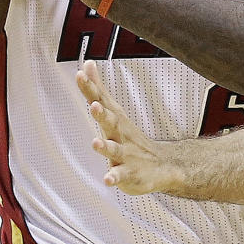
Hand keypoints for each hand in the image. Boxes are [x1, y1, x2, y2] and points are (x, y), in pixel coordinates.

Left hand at [75, 61, 181, 194]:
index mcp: (115, 119)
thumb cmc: (130, 137)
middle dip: (102, 114)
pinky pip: (121, 175)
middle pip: (110, 122)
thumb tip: (87, 64)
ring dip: (105, 146)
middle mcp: (120, 134)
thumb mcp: (114, 112)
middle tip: (94, 105)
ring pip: (114, 150)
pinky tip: (108, 178)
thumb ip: (99, 89)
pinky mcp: (129, 173)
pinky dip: (114, 177)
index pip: (101, 100)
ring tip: (96, 143)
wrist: (162, 165)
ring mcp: (126, 154)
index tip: (80, 74)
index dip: (90, 88)